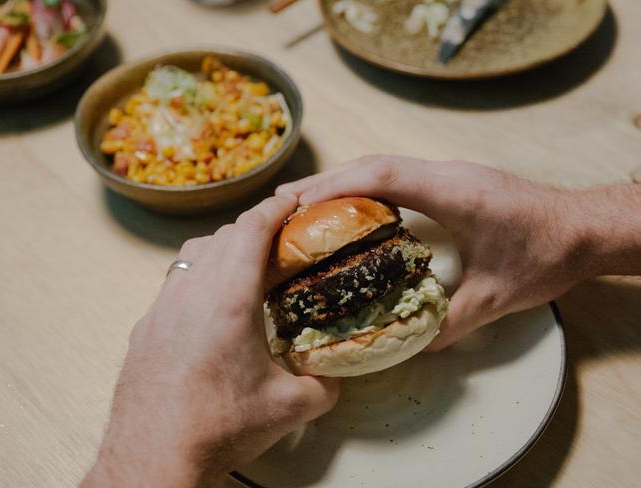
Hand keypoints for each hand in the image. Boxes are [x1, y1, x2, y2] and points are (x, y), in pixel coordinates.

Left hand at [82, 195, 338, 487]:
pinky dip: (198, 275)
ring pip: (193, 255)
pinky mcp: (145, 328)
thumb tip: (333, 377)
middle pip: (222, 236)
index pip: (251, 232)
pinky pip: (175, 283)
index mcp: (228, 299)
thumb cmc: (218, 427)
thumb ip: (323, 385)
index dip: (274, 208)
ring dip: (221, 246)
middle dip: (253, 226)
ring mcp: (162, 308)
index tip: (289, 198)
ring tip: (243, 262)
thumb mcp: (289, 408)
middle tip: (277, 232)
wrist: (154, 458)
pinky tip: (209, 304)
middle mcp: (191, 293)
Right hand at [277, 156, 594, 349]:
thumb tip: (406, 345)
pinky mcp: (454, 179)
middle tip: (284, 203)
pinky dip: (365, 186)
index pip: (383, 176)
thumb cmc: (548, 256)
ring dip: (343, 180)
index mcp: (456, 192)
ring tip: (304, 203)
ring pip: (384, 165)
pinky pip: (398, 174)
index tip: (298, 202)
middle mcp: (449, 173)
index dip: (335, 185)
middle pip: (375, 164)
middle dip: (326, 181)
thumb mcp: (498, 298)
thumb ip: (450, 322)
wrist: (587, 228)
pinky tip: (350, 207)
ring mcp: (451, 172)